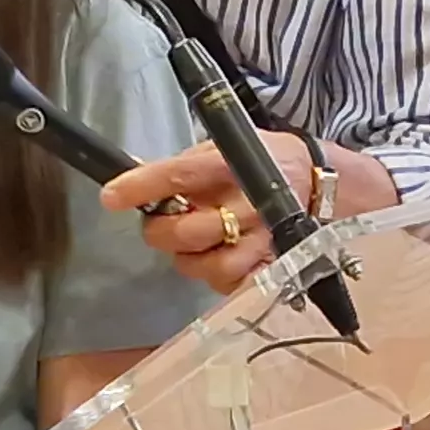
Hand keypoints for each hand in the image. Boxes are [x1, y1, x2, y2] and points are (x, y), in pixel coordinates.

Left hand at [103, 135, 324, 293]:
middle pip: (188, 231)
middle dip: (162, 233)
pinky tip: (215, 258)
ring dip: (188, 259)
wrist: (318, 179)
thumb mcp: (223, 146)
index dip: (140, 188)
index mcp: (231, 163)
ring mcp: (263, 236)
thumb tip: (135, 173)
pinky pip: (234, 283)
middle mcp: (248, 202)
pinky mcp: (274, 261)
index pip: (177, 176)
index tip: (111, 196)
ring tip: (189, 245)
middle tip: (160, 224)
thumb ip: (184, 165)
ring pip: (211, 265)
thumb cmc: (263, 158)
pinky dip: (215, 276)